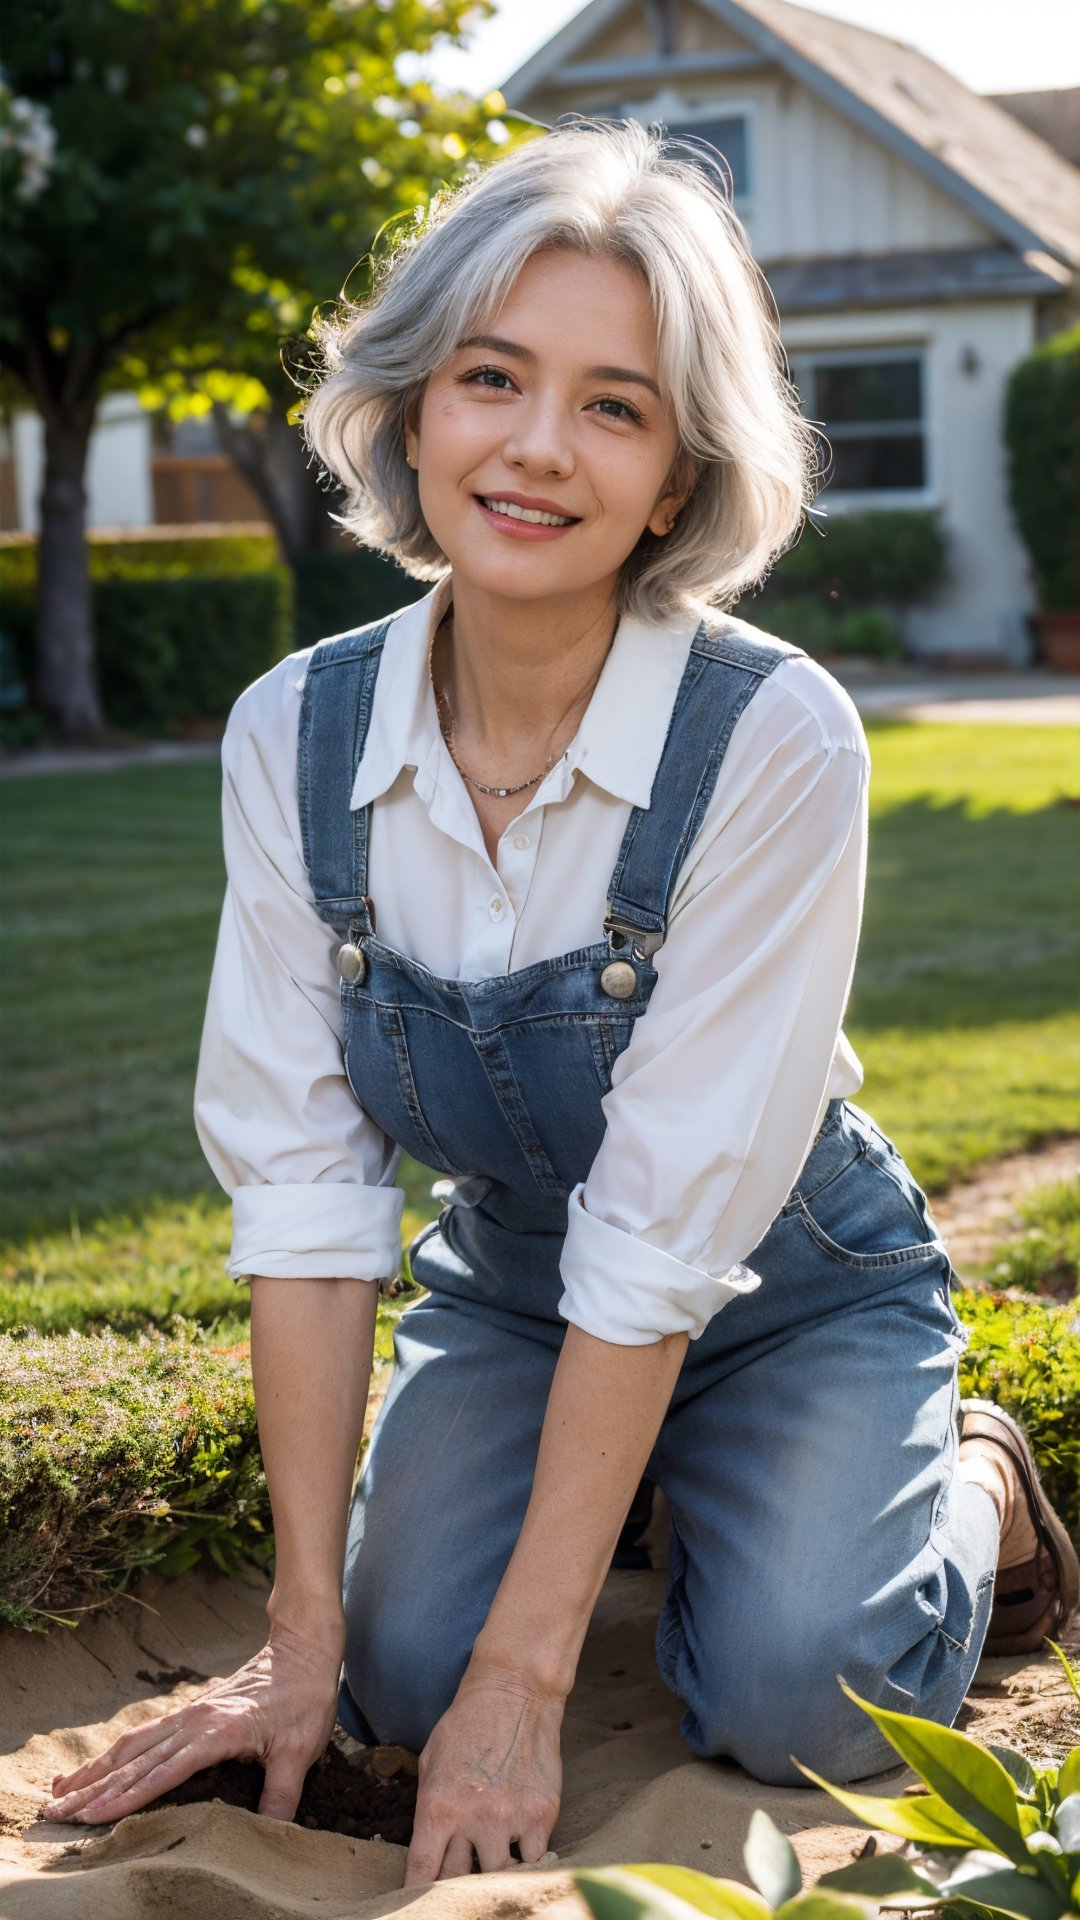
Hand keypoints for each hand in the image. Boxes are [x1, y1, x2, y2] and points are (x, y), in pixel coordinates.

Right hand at [44, 1612, 344, 1826]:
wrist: (302, 1649)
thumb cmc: (304, 1699)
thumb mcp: (300, 1749)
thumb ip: (282, 1794)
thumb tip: (274, 1835)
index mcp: (216, 1733)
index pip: (162, 1772)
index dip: (126, 1798)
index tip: (93, 1818)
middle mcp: (193, 1722)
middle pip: (133, 1761)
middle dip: (92, 1790)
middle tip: (54, 1815)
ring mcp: (188, 1715)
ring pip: (131, 1746)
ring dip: (94, 1771)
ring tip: (59, 1794)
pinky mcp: (190, 1714)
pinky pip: (143, 1736)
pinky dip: (114, 1754)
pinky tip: (97, 1768)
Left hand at [404, 1659, 563, 1884]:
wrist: (515, 1692)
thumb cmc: (467, 1725)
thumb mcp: (431, 1762)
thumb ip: (429, 1810)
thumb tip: (429, 1855)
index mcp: (438, 1804)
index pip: (422, 1870)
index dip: (416, 1895)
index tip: (416, 1905)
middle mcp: (474, 1816)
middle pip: (460, 1879)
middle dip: (457, 1878)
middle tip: (461, 1867)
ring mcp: (511, 1817)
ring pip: (498, 1873)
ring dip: (493, 1862)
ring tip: (493, 1838)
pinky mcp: (543, 1813)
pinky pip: (533, 1857)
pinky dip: (526, 1852)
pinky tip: (520, 1831)